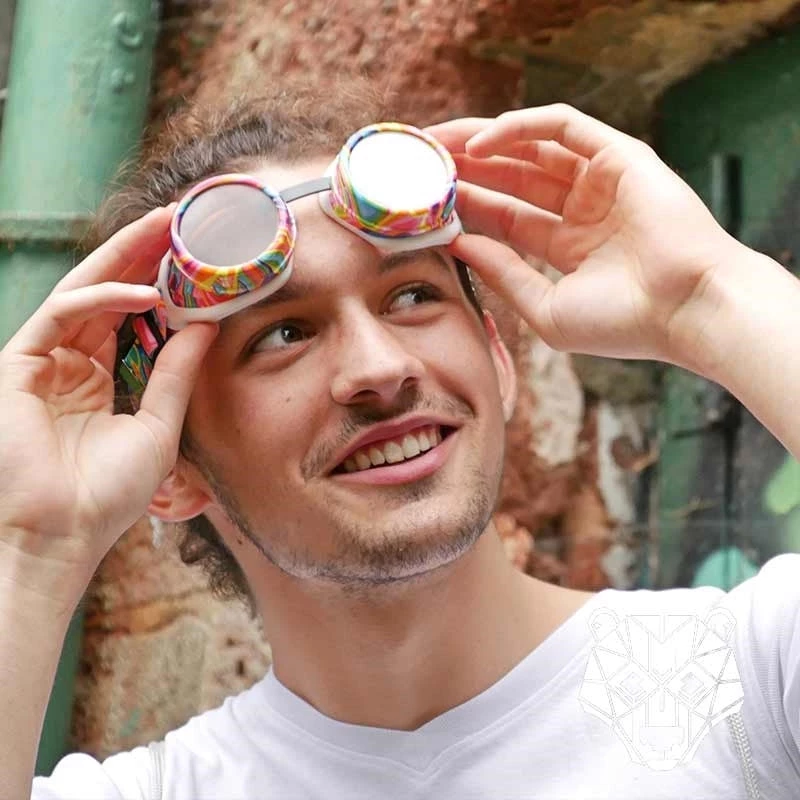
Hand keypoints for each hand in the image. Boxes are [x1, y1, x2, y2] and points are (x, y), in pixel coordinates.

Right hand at [0, 208, 216, 594]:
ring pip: (83, 292)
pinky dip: (102, 299)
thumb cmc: (108, 494)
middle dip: (141, 255)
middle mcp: (69, 365)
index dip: (159, 284)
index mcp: (99, 381)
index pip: (129, 319)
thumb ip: (176, 375)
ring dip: (124, 260)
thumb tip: (206, 326)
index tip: (193, 259)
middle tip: (177, 221)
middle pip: (108, 295)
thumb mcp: (158, 426)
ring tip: (166, 231)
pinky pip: (60, 314)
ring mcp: (41, 362)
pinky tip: (145, 293)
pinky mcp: (16, 364)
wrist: (61, 535)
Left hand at [428, 104, 742, 370]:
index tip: (424, 202)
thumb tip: (457, 245)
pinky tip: (479, 142)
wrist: (685, 310)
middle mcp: (582, 210)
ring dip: (482, 143)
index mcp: (568, 246)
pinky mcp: (619, 154)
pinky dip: (520, 127)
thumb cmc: (622, 323)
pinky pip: (561, 127)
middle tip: (420, 164)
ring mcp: (601, 180)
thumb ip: (503, 275)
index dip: (464, 206)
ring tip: (436, 146)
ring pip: (529, 148)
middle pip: (511, 178)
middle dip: (465, 169)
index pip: (504, 217)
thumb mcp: (545, 309)